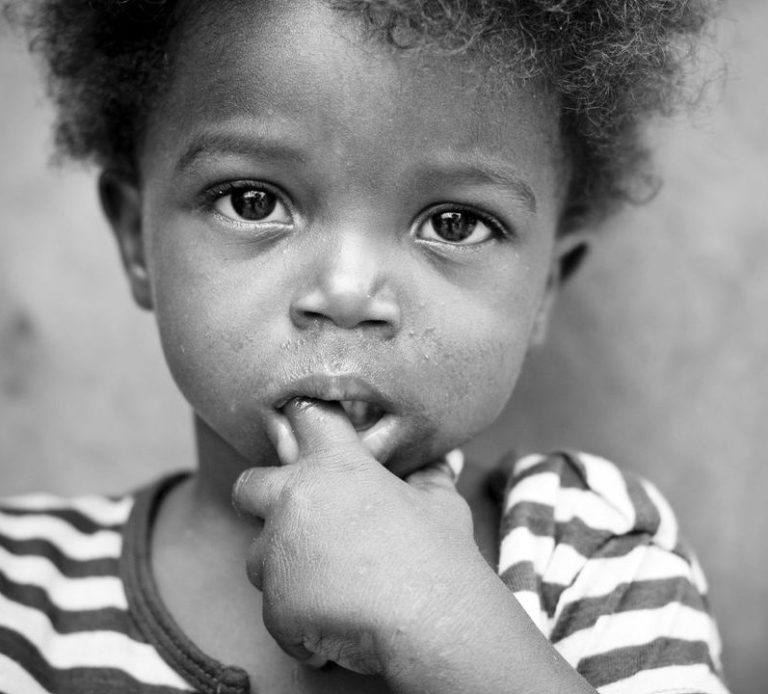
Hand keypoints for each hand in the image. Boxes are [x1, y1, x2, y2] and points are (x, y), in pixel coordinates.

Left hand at [231, 398, 490, 677]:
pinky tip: (331, 626)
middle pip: (248, 486)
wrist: (434, 620)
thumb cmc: (439, 555)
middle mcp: (295, 500)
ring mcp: (279, 553)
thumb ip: (430, 477)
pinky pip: (273, 609)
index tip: (298, 427)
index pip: (303, 416)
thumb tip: (445, 459)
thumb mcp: (440, 503)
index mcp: (335, 465)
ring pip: (258, 556)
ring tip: (325, 585)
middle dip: (261, 499)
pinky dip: (297, 620)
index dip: (299, 419)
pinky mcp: (275, 604)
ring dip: (283, 567)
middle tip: (293, 519)